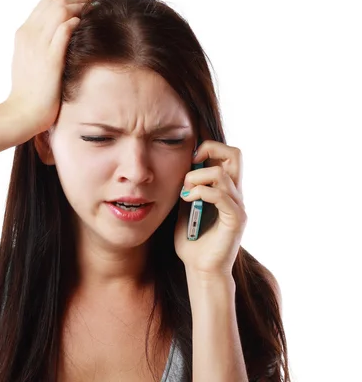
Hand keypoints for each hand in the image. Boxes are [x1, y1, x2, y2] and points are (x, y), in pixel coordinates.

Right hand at [6, 0, 90, 134]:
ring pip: (60, 10)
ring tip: (92, 12)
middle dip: (76, 0)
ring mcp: (39, 46)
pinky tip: (84, 26)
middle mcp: (29, 35)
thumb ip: (37, 45)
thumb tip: (54, 36)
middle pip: (54, 2)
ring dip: (79, 8)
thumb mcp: (28, 60)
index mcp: (23, 34)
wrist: (23, 112)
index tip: (80, 6)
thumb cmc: (28, 92)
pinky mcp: (50, 59)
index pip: (45, 3)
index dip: (65, 0)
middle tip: (91, 5)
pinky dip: (75, 23)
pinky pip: (64, 30)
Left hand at [174, 140, 246, 276]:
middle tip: (191, 163)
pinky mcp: (236, 220)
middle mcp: (235, 195)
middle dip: (210, 149)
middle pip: (235, 154)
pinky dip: (201, 193)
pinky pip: (221, 195)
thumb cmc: (192, 243)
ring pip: (223, 173)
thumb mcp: (184, 210)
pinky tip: (188, 200)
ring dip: (197, 177)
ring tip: (185, 192)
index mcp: (225, 190)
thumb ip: (187, 191)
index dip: (208, 148)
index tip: (188, 160)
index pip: (228, 155)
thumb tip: (180, 172)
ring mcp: (238, 206)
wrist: (200, 270)